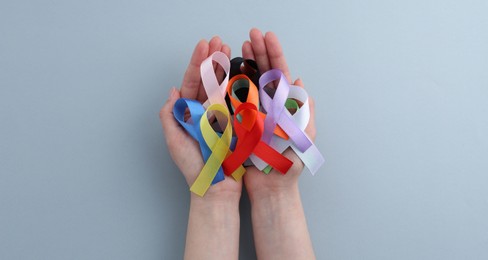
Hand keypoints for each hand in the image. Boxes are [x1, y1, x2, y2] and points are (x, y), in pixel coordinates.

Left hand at [160, 36, 241, 200]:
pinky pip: (236, 101)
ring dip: (225, 67)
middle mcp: (203, 112)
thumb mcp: (175, 141)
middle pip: (207, 80)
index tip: (204, 46)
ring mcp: (220, 116)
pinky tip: (241, 70)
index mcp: (188, 114)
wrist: (216, 187)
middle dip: (212, 59)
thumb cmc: (194, 167)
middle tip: (218, 41)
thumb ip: (170, 116)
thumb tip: (172, 92)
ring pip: (222, 87)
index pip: (192, 83)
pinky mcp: (235, 123)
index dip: (197, 63)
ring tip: (229, 49)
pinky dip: (238, 85)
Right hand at [241, 28, 316, 199]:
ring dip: (245, 63)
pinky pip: (234, 100)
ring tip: (238, 46)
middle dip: (258, 51)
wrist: (271, 187)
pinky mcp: (240, 122)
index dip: (274, 54)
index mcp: (286, 104)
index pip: (280, 73)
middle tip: (251, 34)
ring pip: (248, 82)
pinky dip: (230, 83)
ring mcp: (254, 112)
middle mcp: (270, 105)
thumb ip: (304, 110)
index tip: (266, 37)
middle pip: (264, 73)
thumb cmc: (289, 164)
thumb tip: (300, 81)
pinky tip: (226, 71)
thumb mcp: (304, 136)